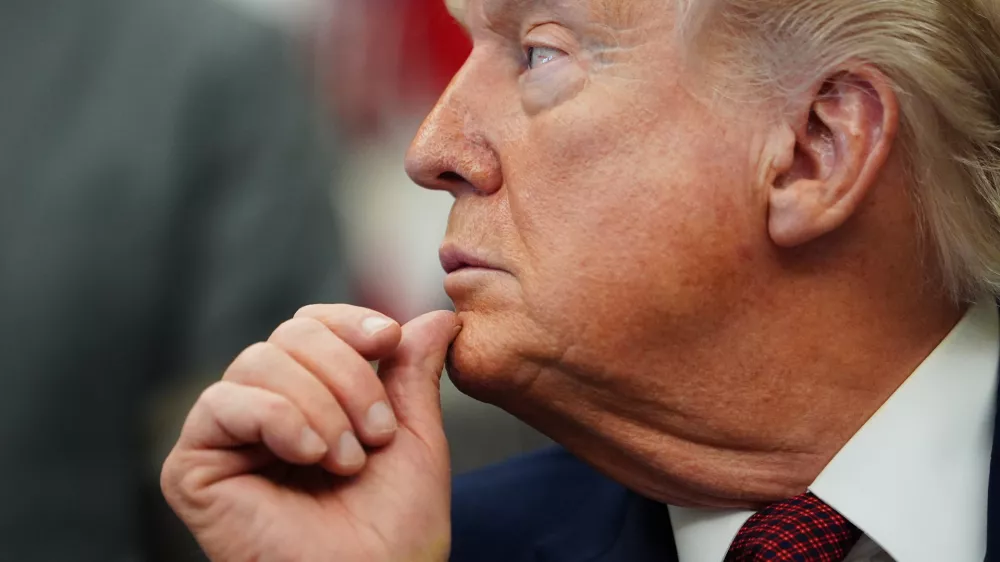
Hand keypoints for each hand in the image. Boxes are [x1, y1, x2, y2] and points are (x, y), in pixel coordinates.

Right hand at [160, 305, 459, 561]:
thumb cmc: (396, 528)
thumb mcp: (413, 434)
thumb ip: (414, 372)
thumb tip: (439, 317)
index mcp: (309, 398)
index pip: (312, 325)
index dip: (349, 322)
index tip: (389, 340)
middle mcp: (263, 410)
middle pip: (289, 336)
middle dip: (346, 375)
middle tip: (376, 434)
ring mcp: (226, 437)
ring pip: (258, 361)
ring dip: (319, 406)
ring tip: (346, 460)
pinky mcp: (191, 466)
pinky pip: (222, 403)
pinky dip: (276, 417)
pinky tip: (308, 453)